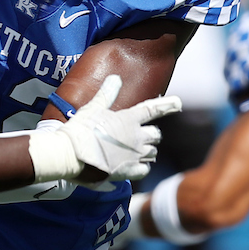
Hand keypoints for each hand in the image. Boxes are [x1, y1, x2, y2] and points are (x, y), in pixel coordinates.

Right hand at [61, 75, 182, 182]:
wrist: (70, 154)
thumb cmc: (79, 129)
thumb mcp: (92, 108)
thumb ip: (106, 94)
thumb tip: (115, 77)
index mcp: (129, 119)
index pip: (153, 109)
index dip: (167, 105)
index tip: (178, 103)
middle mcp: (136, 137)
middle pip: (155, 135)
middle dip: (150, 135)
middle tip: (139, 136)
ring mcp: (134, 155)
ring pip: (152, 153)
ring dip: (146, 151)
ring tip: (134, 152)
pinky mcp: (128, 172)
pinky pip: (145, 170)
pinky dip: (141, 168)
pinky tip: (133, 166)